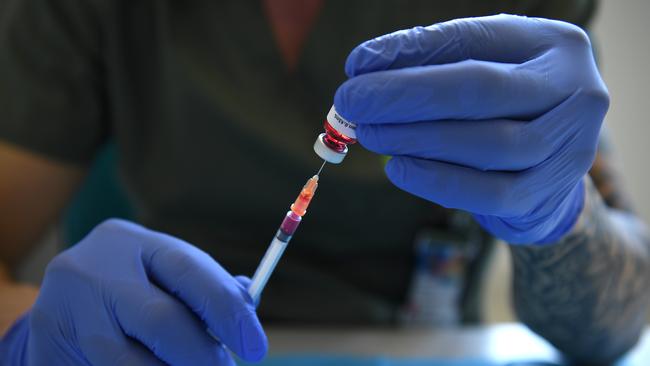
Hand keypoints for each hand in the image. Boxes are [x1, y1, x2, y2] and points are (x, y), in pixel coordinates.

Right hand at [1, 219, 266, 364]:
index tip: (256, 347)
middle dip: (201, 354)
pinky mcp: (47, 348)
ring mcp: (61, 310)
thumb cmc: (132, 288)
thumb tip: (246, 310)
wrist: (61, 300)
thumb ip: (205, 289)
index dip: (227, 311)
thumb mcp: (163, 277)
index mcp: (130, 242)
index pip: (189, 271)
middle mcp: (92, 270)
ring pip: (129, 363)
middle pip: (161, 320)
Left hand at [335, 14, 608, 243]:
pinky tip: (398, 169)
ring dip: (416, 139)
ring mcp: (570, 148)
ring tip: (369, 134)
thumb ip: (430, 62)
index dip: (411, 51)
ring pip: (487, 144)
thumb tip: (363, 66)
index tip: (357, 65)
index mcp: (554, 45)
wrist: (551, 164)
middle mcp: (575, 92)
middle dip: (406, 96)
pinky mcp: (549, 195)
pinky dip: (437, 181)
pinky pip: (488, 193)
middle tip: (351, 101)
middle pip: (481, 90)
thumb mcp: (481, 68)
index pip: (474, 40)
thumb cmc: (505, 106)